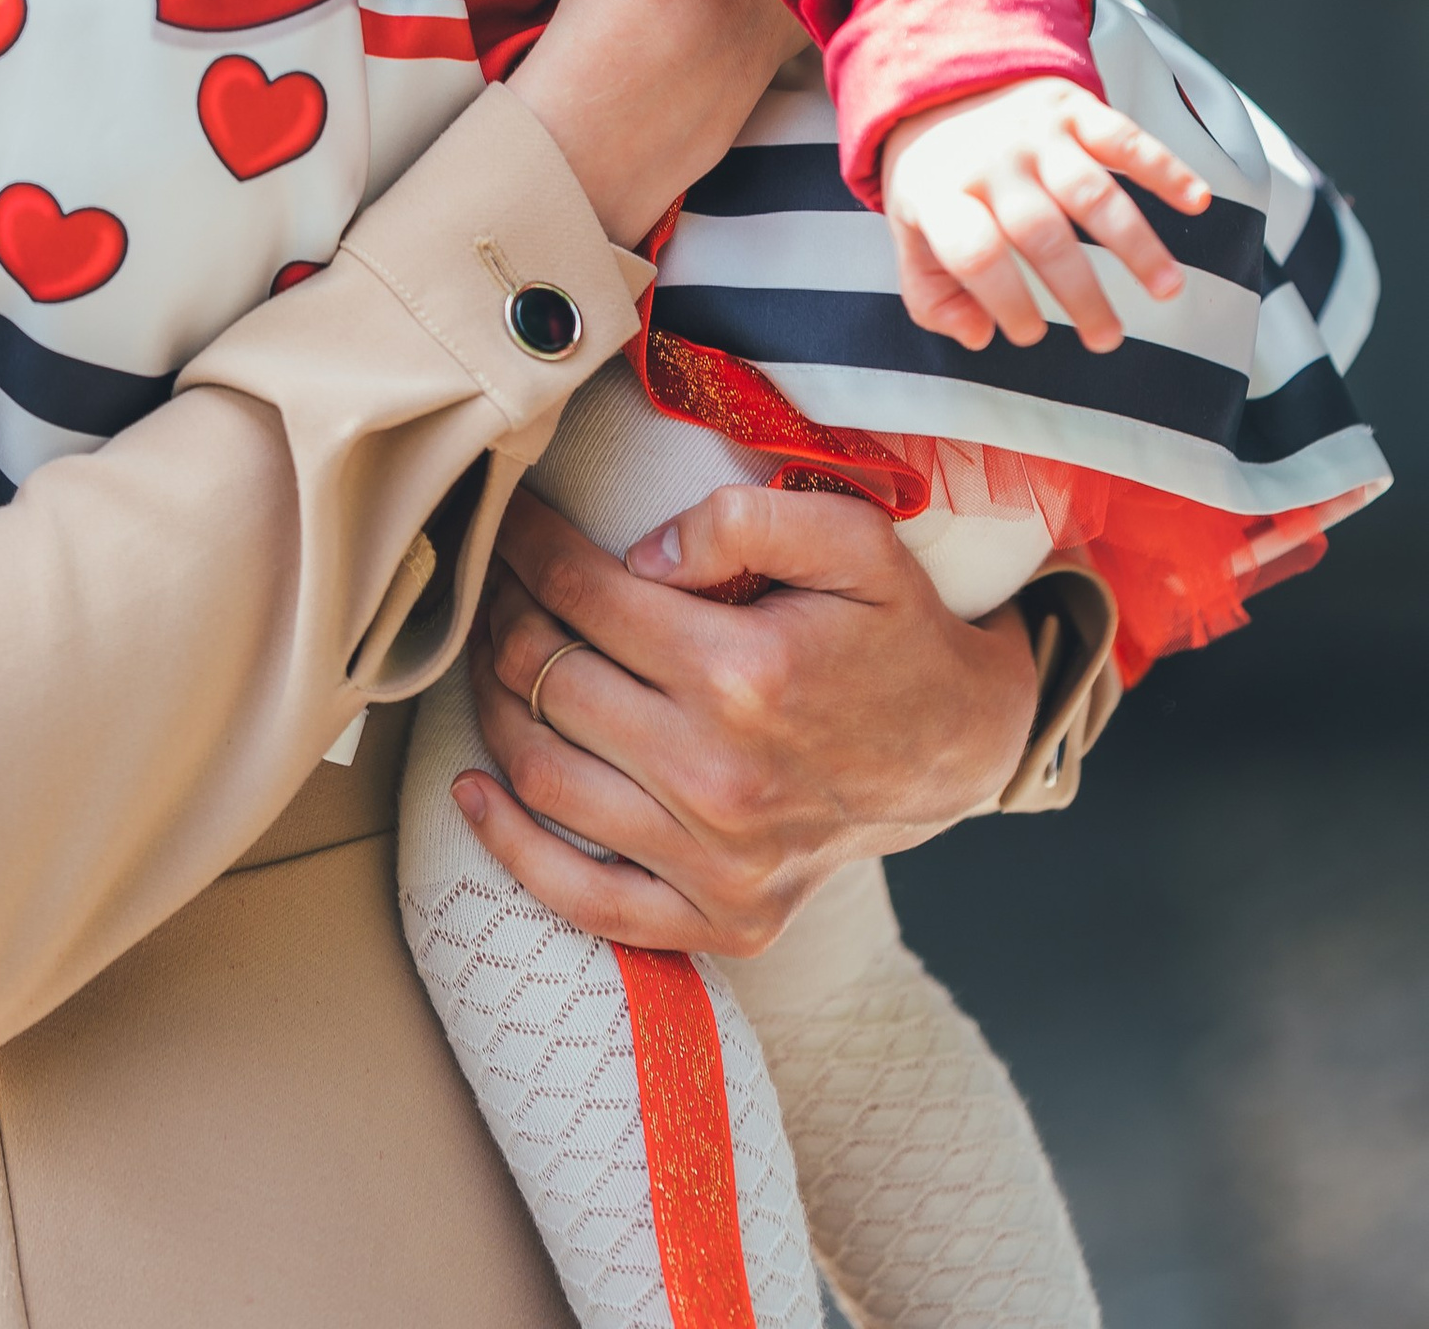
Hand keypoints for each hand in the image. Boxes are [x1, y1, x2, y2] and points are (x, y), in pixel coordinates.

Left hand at [455, 481, 1041, 956]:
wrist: (961, 747)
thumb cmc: (895, 632)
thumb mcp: (854, 540)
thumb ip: (747, 520)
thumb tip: (643, 551)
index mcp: (743, 674)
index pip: (581, 593)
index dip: (528, 547)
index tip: (511, 522)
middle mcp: (719, 776)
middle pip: (546, 678)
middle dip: (502, 613)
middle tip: (496, 581)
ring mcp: (716, 861)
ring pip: (543, 775)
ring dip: (492, 704)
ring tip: (489, 655)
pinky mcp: (720, 918)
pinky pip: (585, 899)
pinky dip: (512, 849)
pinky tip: (475, 792)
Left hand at [881, 75, 1209, 353]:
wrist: (941, 88)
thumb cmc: (937, 181)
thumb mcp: (908, 236)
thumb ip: (931, 297)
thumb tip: (979, 336)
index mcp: (943, 195)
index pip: (974, 252)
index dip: (1004, 299)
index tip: (1029, 334)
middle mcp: (991, 162)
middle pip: (1040, 232)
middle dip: (1080, 291)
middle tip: (1107, 337)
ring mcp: (1035, 135)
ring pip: (1092, 191)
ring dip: (1135, 242)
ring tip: (1168, 289)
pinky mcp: (1073, 110)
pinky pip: (1124, 137)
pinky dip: (1165, 168)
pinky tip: (1195, 201)